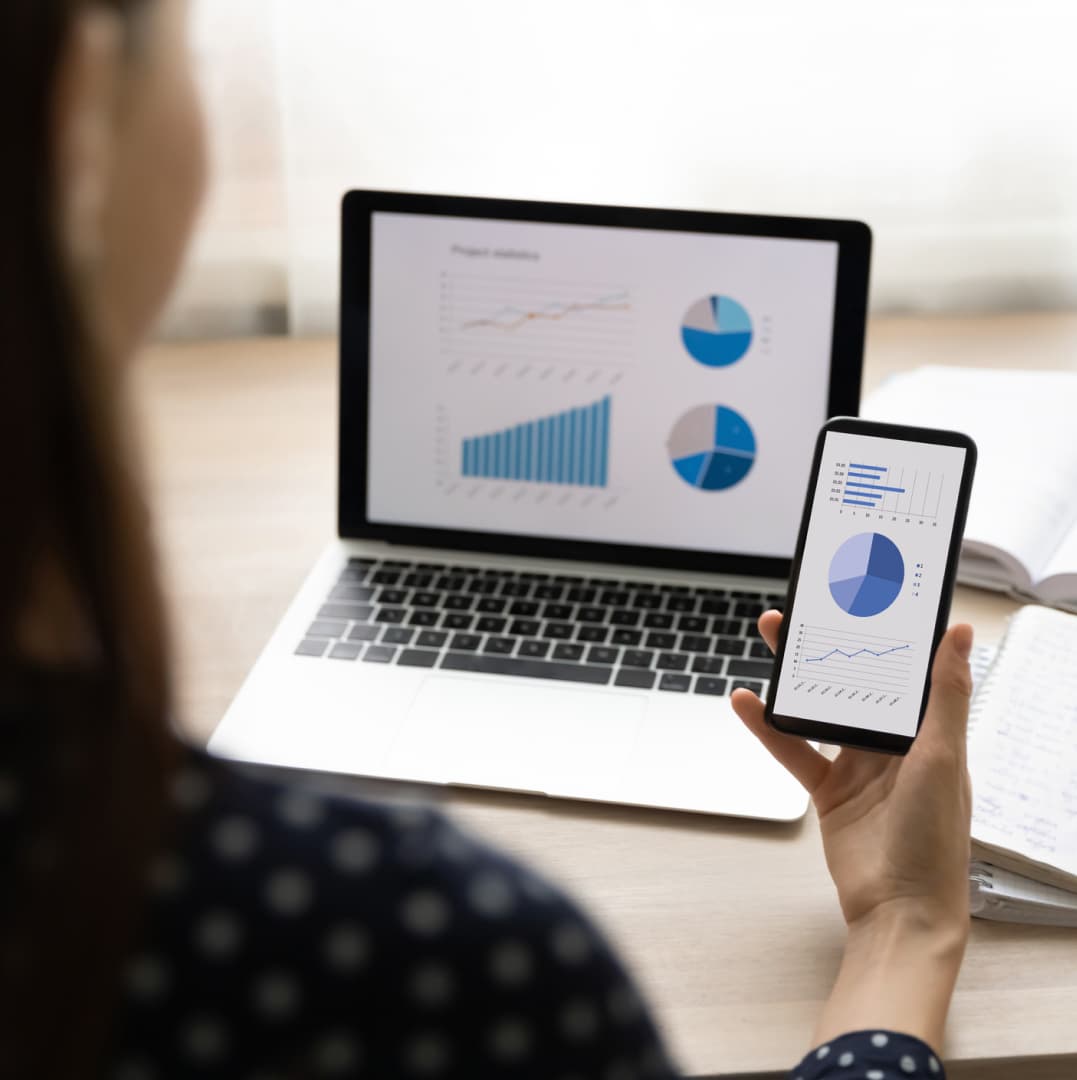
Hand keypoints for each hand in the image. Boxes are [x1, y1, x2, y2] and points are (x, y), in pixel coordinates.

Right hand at [732, 612, 973, 1047]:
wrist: (898, 911)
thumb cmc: (933, 840)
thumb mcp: (940, 757)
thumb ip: (944, 694)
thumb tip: (959, 633)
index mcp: (930, 731)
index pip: (909, 669)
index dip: (890, 632)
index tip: (870, 596)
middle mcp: (896, 744)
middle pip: (858, 680)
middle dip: (833, 642)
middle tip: (810, 607)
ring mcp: (860, 766)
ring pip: (822, 707)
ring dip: (797, 674)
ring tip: (775, 635)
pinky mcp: (829, 789)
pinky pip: (794, 748)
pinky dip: (769, 726)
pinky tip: (748, 702)